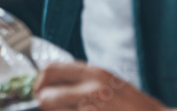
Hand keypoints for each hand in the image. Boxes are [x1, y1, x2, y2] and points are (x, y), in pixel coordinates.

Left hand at [35, 62, 165, 110]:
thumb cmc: (136, 107)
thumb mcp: (111, 84)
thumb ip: (85, 81)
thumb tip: (55, 85)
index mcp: (95, 73)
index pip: (51, 70)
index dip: (40, 82)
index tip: (40, 91)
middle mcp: (92, 88)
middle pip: (45, 94)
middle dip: (42, 102)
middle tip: (45, 106)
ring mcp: (91, 107)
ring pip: (52, 109)